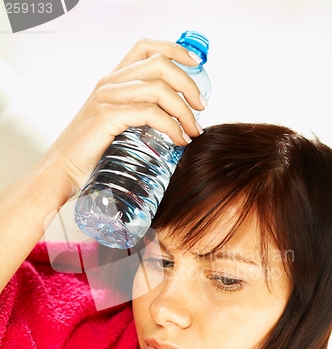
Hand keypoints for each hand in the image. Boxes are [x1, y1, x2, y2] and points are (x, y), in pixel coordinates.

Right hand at [46, 38, 205, 194]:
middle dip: (188, 85)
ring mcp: (107, 98)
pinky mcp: (107, 117)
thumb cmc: (90, 153)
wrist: (62, 171)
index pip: (146, 48)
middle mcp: (109, 83)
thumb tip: (172, 123)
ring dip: (184, 110)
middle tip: (201, 109)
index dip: (175, 50)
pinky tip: (179, 140)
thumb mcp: (114, 125)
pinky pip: (150, 113)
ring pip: (159, 89)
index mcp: (112, 80)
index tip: (197, 66)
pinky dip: (171, 126)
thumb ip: (136, 115)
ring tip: (193, 131)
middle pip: (160, 65)